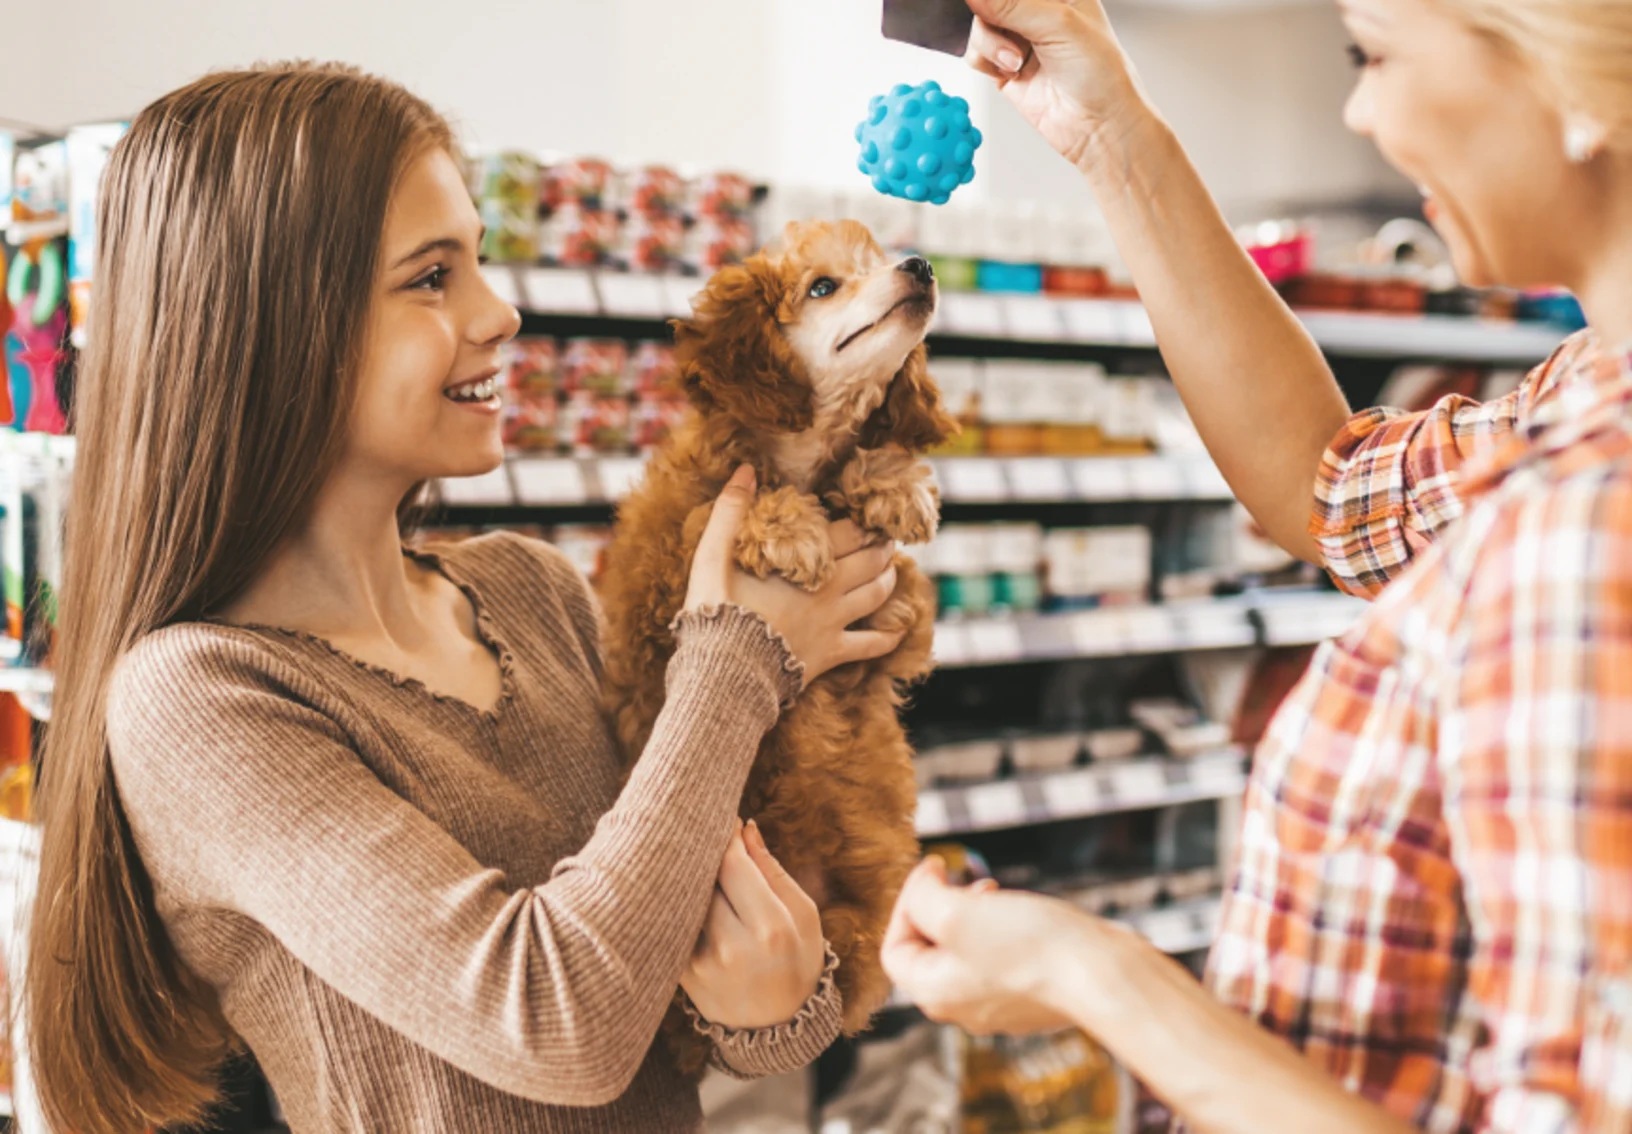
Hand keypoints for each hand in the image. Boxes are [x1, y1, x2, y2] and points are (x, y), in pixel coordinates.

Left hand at [681, 820, 827, 1029]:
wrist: (779, 1027)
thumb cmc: (798, 961)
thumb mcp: (804, 914)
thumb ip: (772, 870)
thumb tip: (746, 829)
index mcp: (771, 929)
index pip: (733, 865)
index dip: (727, 837)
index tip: (729, 823)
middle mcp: (732, 947)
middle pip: (704, 878)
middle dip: (706, 853)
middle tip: (709, 835)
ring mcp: (702, 963)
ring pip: (686, 898)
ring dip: (690, 876)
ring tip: (697, 863)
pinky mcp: (682, 974)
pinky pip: (676, 924)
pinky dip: (679, 903)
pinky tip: (687, 894)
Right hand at [685, 466, 902, 681]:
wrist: (725, 673)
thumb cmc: (717, 612)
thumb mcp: (712, 558)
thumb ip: (730, 512)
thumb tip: (745, 469)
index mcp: (807, 564)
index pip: (847, 533)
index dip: (860, 522)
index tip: (867, 514)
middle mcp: (829, 591)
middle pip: (870, 561)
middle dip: (881, 546)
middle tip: (885, 537)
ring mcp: (833, 624)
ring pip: (876, 595)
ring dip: (889, 579)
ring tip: (891, 569)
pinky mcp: (831, 655)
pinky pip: (871, 645)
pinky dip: (888, 637)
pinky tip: (897, 631)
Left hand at [882, 857, 1137, 1035]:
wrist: (1102, 976)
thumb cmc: (1028, 946)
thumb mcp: (956, 913)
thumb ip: (923, 898)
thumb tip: (922, 886)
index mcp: (934, 994)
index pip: (895, 949)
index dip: (905, 902)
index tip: (934, 868)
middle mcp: (962, 1008)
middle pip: (930, 951)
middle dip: (938, 907)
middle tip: (962, 879)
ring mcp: (1000, 1006)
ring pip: (968, 953)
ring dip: (972, 915)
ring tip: (994, 891)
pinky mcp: (1033, 998)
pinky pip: (1002, 960)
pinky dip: (1003, 931)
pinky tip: (1025, 914)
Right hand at [963, 0, 1153, 169]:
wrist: (1098, 127)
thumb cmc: (1101, 75)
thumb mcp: (1057, 25)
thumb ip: (1012, 4)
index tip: (991, 6)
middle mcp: (1038, 12)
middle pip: (991, 3)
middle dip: (993, 19)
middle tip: (1010, 35)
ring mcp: (1020, 40)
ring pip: (979, 27)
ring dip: (990, 44)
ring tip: (1017, 62)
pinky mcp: (1005, 67)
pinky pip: (976, 54)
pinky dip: (985, 62)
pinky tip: (1010, 72)